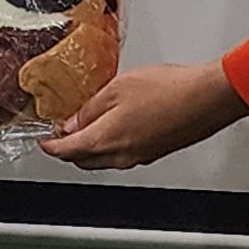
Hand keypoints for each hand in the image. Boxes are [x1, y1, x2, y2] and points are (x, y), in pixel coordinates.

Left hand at [39, 62, 248, 170]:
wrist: (204, 100)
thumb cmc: (167, 91)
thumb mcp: (118, 88)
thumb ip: (91, 106)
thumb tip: (74, 121)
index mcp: (106, 140)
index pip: (67, 152)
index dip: (50, 146)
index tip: (43, 140)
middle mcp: (121, 156)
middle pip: (83, 160)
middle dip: (68, 149)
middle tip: (61, 131)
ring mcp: (138, 157)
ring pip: (103, 159)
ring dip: (90, 146)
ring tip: (85, 124)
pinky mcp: (153, 152)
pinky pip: (122, 154)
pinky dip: (110, 144)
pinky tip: (114, 124)